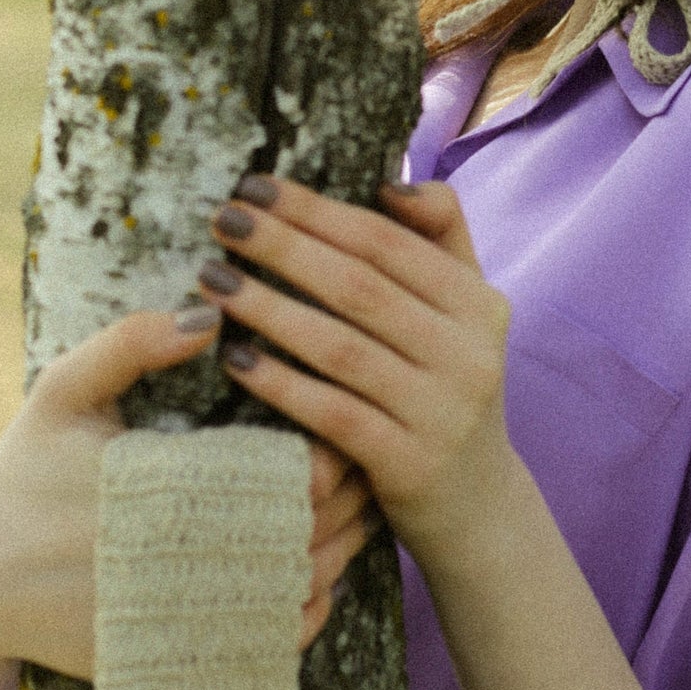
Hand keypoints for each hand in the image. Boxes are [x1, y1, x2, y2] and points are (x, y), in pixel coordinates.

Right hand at [0, 308, 375, 689]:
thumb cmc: (28, 471)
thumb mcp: (63, 393)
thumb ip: (130, 343)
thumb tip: (209, 314)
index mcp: (163, 487)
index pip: (286, 477)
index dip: (332, 453)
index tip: (344, 423)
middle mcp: (180, 559)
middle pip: (308, 532)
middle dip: (351, 499)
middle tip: (369, 466)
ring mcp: (184, 616)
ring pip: (303, 588)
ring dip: (342, 549)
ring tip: (360, 511)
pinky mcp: (182, 657)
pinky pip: (277, 639)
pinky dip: (312, 606)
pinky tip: (321, 568)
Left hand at [199, 174, 521, 576]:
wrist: (477, 505)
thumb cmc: (447, 388)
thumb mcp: (464, 313)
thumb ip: (440, 239)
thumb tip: (390, 184)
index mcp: (479, 304)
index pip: (390, 242)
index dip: (319, 210)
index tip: (256, 185)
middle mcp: (468, 353)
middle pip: (361, 287)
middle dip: (284, 247)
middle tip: (221, 220)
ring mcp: (441, 411)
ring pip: (341, 348)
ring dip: (270, 308)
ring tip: (212, 279)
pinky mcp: (409, 463)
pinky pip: (332, 413)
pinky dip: (281, 383)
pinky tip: (232, 358)